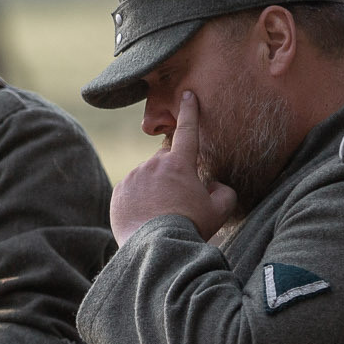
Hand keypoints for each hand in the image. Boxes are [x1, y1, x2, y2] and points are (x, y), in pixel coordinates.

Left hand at [110, 92, 238, 243]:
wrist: (156, 248)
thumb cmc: (190, 228)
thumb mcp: (218, 211)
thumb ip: (224, 192)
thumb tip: (216, 186)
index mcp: (179, 164)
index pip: (188, 130)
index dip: (190, 111)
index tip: (188, 95)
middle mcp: (154, 164)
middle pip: (166, 159)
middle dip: (173, 171)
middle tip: (178, 198)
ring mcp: (134, 177)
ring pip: (147, 175)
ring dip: (155, 187)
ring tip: (161, 214)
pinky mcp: (119, 192)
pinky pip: (131, 190)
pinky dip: (139, 199)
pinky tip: (147, 218)